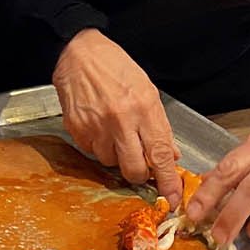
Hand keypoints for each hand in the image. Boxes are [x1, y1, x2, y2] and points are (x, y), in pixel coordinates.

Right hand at [51, 30, 183, 206]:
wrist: (79, 52)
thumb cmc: (116, 67)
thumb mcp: (147, 91)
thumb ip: (160, 126)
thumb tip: (170, 156)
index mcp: (143, 108)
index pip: (159, 155)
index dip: (167, 182)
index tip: (172, 198)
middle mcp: (120, 120)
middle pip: (133, 169)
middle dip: (139, 175)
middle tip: (139, 165)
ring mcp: (96, 126)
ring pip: (110, 163)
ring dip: (116, 155)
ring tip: (114, 132)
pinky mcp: (76, 129)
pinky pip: (91, 152)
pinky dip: (98, 146)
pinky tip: (98, 126)